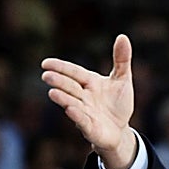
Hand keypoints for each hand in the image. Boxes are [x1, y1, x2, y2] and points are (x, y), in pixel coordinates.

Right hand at [42, 34, 137, 168]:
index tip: (45, 63)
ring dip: (63, 99)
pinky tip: (70, 110)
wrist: (120, 131)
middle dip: (59, 81)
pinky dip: (77, 116)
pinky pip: (83, 122)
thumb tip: (123, 36)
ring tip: (52, 93)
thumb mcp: (122, 79)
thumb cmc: (118, 104)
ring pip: (72, 104)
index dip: (61, 67)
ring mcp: (85, 113)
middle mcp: (84, 97)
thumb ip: (121, 60)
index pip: (74, 72)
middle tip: (46, 75)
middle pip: (70, 87)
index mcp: (89, 83)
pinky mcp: (91, 129)